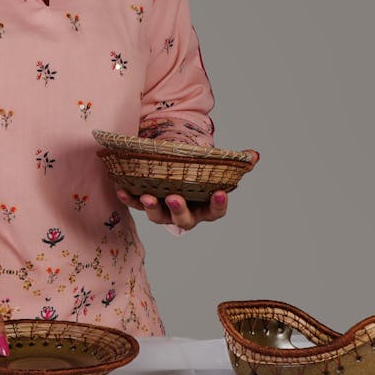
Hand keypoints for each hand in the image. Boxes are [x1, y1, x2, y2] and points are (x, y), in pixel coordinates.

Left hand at [117, 149, 259, 230]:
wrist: (177, 173)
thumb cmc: (199, 174)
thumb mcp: (216, 167)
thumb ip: (237, 163)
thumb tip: (253, 155)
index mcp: (205, 207)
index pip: (216, 211)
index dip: (218, 204)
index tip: (219, 192)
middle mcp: (185, 213)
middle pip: (184, 219)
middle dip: (179, 209)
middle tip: (173, 197)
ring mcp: (164, 211)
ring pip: (158, 216)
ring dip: (152, 208)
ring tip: (146, 196)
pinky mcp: (144, 203)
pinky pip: (135, 204)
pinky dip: (128, 199)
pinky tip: (121, 189)